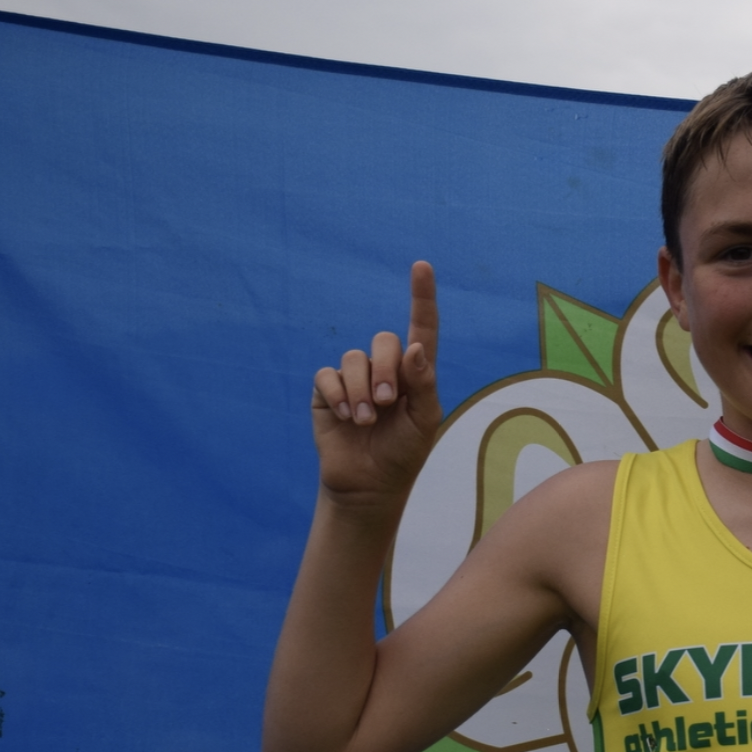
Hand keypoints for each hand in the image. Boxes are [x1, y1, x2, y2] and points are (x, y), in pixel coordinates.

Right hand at [311, 262, 442, 506]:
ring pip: (354, 358)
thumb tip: (414, 348)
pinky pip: (327, 375)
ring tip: (366, 420)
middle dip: (385, 370)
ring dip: (361, 390)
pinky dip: (339, 395)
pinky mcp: (328, 391)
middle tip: (385, 402)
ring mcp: (354, 378)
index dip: (421, 297)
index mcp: (414, 373)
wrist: (369, 484)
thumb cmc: (403, 453)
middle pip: (384, 340)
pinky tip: (347, 418)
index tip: (422, 267)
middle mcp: (384, 369)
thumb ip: (423, 384)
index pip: (421, 328)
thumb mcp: (424, 421)